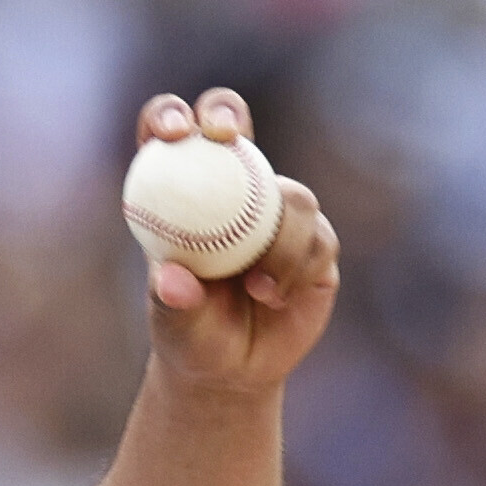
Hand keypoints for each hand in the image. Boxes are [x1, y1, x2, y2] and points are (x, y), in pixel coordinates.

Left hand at [137, 89, 341, 395]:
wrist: (233, 371)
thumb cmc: (190, 338)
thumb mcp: (174, 325)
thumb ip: (172, 301)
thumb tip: (173, 279)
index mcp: (182, 196)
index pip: (170, 137)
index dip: (168, 118)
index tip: (172, 133)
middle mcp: (231, 190)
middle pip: (230, 124)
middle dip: (225, 113)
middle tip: (226, 137)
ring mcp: (276, 211)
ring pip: (290, 194)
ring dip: (278, 240)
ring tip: (256, 289)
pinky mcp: (314, 240)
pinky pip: (317, 237)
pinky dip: (298, 265)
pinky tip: (275, 296)